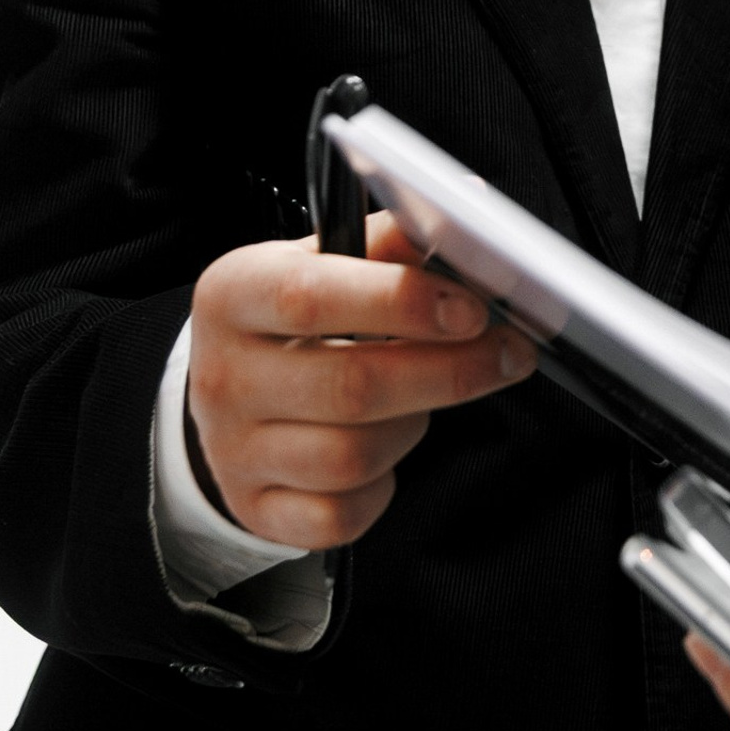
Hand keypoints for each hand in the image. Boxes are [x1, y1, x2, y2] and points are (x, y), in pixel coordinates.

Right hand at [187, 210, 536, 545]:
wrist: (228, 393)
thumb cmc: (293, 320)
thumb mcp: (322, 262)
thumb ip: (389, 243)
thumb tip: (464, 215)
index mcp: (233, 294)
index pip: (311, 297)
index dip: (400, 302)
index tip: (471, 308)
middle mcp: (223, 375)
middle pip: (350, 386)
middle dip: (448, 372)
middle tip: (506, 354)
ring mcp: (234, 450)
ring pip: (352, 457)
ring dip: (413, 425)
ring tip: (424, 397)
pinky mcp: (256, 508)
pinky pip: (340, 515)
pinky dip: (380, 488)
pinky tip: (383, 453)